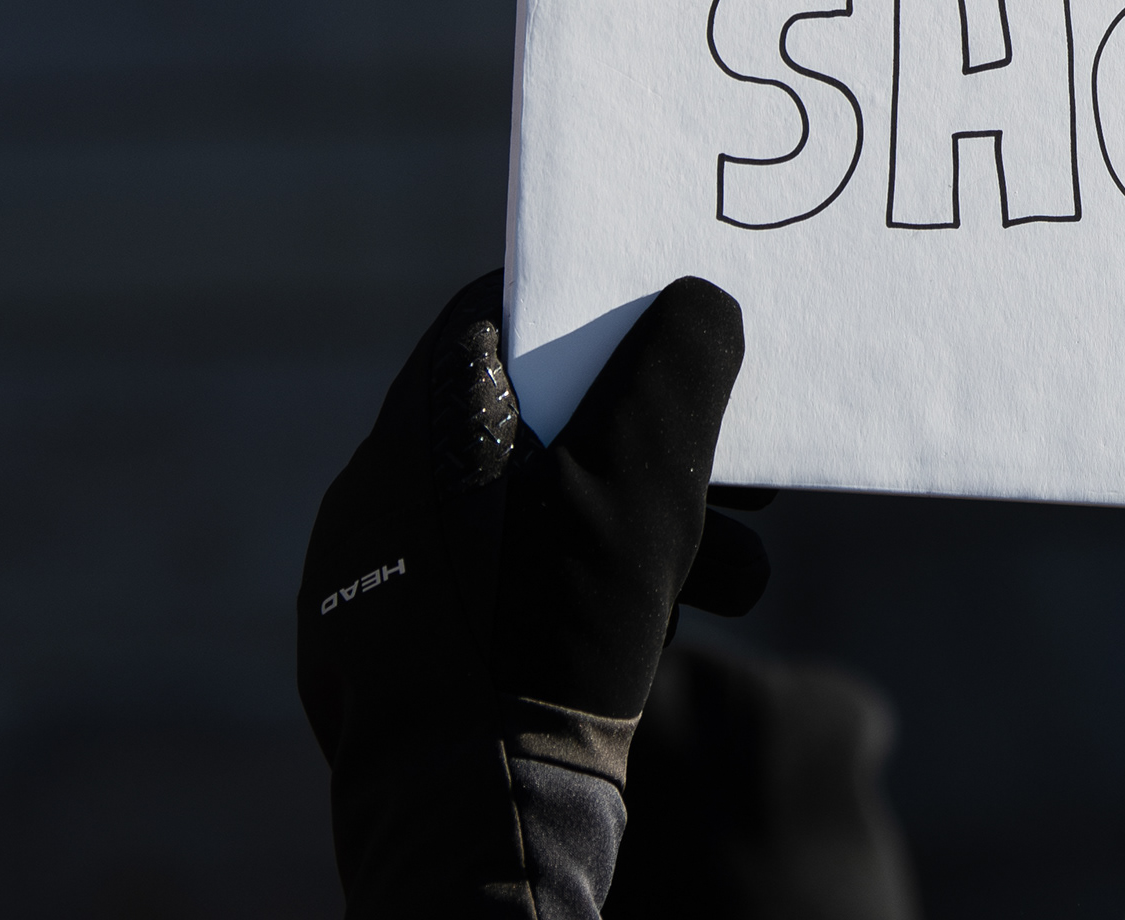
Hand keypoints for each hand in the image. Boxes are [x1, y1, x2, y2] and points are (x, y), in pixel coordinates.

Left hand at [297, 272, 770, 918]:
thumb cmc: (553, 631)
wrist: (476, 817)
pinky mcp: (407, 663)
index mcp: (418, 434)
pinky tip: (670, 625)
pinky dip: (595, 591)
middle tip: (741, 467)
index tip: (682, 326)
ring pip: (540, 516)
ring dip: (648, 529)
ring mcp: (388, 588)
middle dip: (657, 443)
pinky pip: (514, 590)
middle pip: (540, 424)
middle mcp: (383, 501)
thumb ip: (677, 365)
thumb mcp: (641, 477)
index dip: (603, 308)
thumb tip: (698, 306)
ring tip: (738, 572)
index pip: (502, 316)